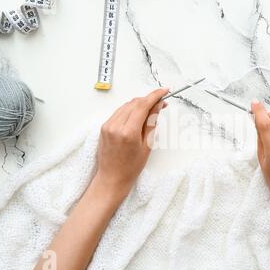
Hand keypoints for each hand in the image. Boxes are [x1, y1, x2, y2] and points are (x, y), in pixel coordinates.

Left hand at [94, 88, 168, 203]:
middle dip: (149, 100)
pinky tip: (138, 115)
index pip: (142, 105)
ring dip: (139, 104)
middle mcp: (116, 126)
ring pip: (126, 106)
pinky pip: (119, 112)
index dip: (155, 95)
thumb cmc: (131, 167)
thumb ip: (151, 122)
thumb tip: (158, 106)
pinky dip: (130, 110)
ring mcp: (107, 125)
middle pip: (134, 103)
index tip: (164, 91)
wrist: (112, 178)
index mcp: (128, 132)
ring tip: (151, 110)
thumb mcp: (147, 145)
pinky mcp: (104, 127)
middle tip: (162, 103)